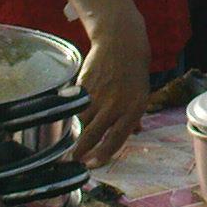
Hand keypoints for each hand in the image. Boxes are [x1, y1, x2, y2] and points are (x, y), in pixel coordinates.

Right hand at [70, 4, 150, 167]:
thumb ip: (134, 115)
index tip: (92, 165)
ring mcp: (98, 94)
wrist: (121, 42)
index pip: (117, 138)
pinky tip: (64, 124)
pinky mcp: (84, 85)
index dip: (103, 154)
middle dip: (81, 151)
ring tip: (66, 147)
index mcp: (134, 108)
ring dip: (72, 136)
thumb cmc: (134, 70)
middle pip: (94, 134)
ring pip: (81, 122)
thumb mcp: (141, 93)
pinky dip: (70, 117)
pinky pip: (75, 107)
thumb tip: (134, 133)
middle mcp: (116, 104)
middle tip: (73, 161)